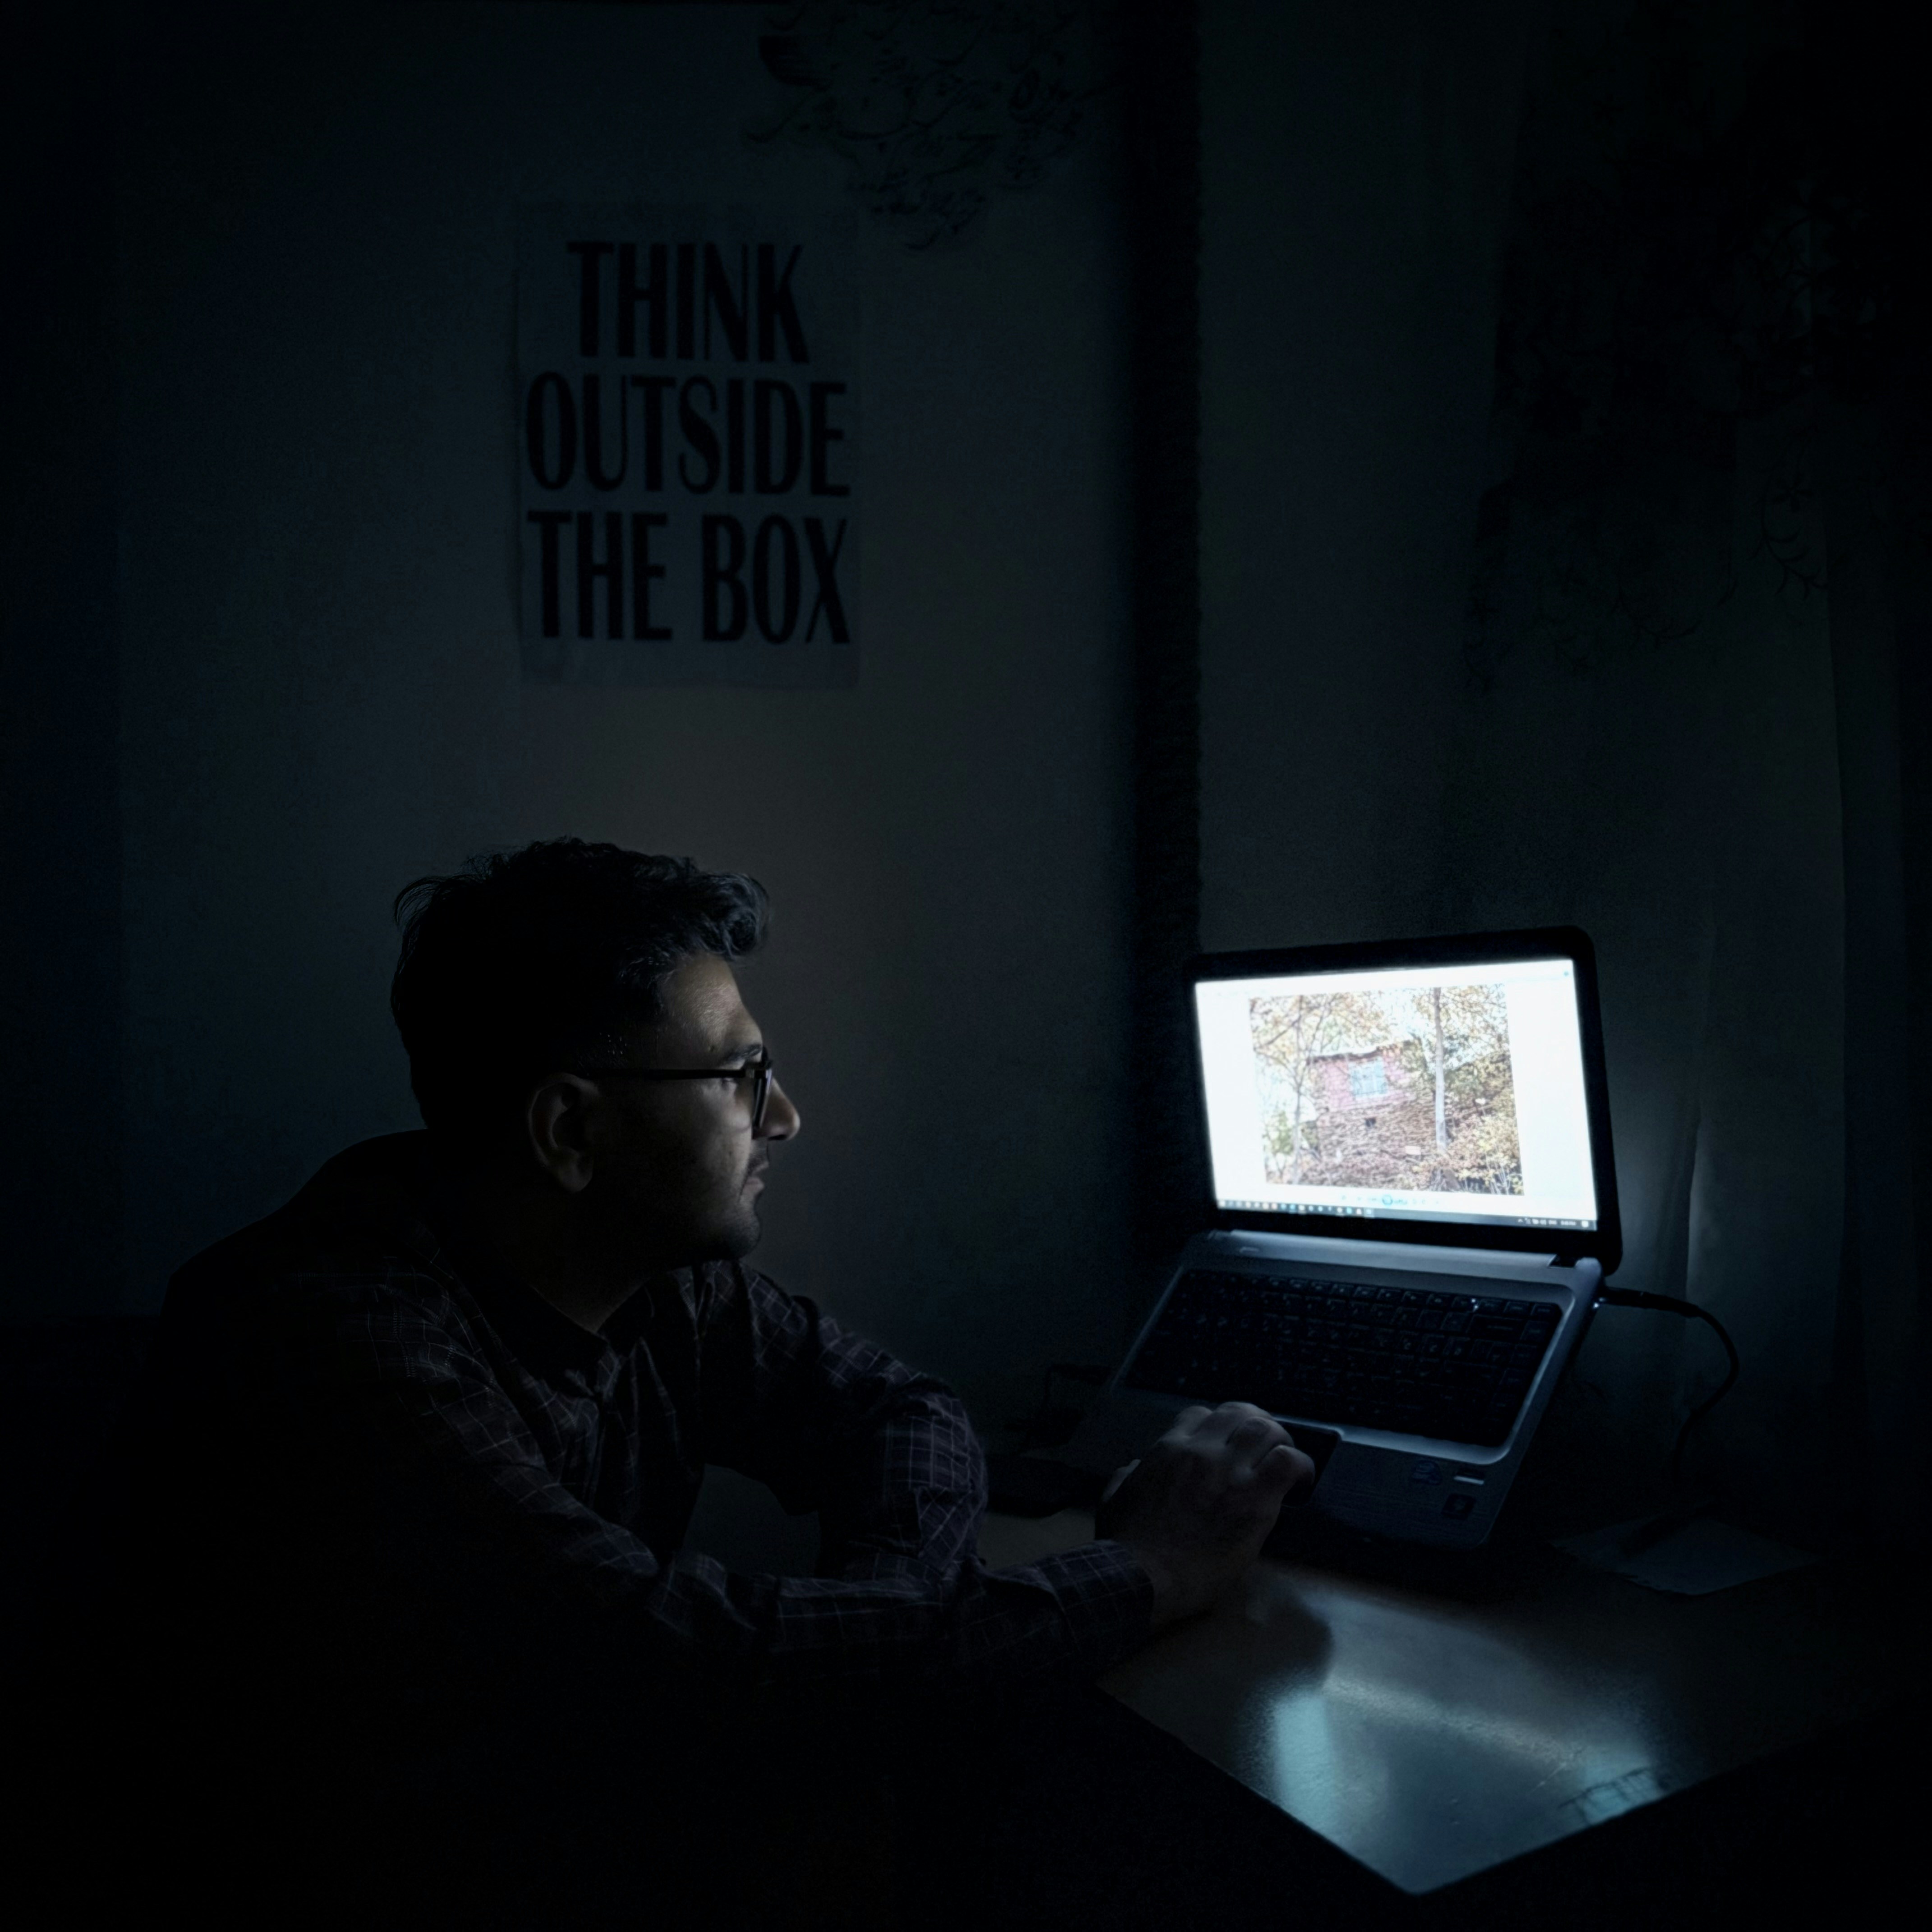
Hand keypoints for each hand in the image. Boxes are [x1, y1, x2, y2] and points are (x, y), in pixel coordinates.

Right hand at [1095, 1402, 1315, 1624]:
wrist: (1142, 1576)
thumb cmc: (1125, 1543)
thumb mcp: (1114, 1497)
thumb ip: (1127, 1476)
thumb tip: (1135, 1468)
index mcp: (1168, 1449)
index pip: (1200, 1414)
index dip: (1216, 1427)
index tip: (1224, 1445)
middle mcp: (1202, 1451)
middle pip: (1238, 1413)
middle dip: (1253, 1423)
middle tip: (1262, 1447)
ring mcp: (1230, 1472)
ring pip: (1266, 1429)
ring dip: (1279, 1441)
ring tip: (1284, 1461)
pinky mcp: (1255, 1499)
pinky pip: (1288, 1463)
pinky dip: (1299, 1466)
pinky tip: (1300, 1481)